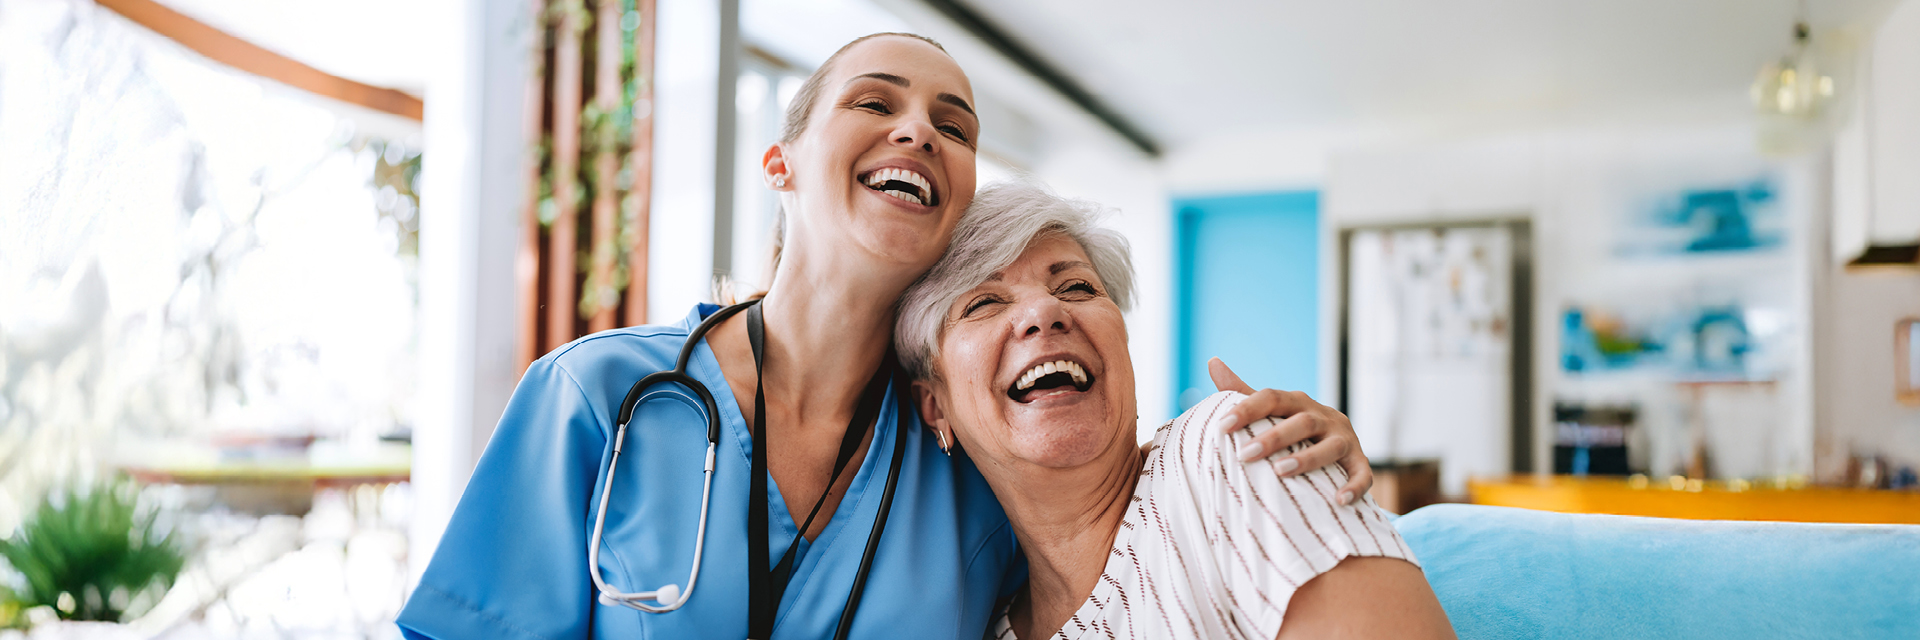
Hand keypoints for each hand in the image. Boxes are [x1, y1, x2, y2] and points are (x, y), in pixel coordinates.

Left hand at [1206, 358, 1372, 504]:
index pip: (1272, 398)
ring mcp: (1345, 438)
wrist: (1338, 448)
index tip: (1222, 426)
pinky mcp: (1360, 462)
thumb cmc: (1294, 429)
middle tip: (1244, 455)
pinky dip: (1353, 486)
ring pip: (1331, 446)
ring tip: (1280, 472)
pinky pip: (1362, 474)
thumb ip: (1243, 392)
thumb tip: (1213, 362)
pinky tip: (1339, 500)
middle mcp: (1324, 417)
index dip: (1247, 410)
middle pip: (1301, 422)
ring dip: (1307, 459)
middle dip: (1273, 438)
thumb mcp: (1271, 411)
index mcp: (1298, 403)